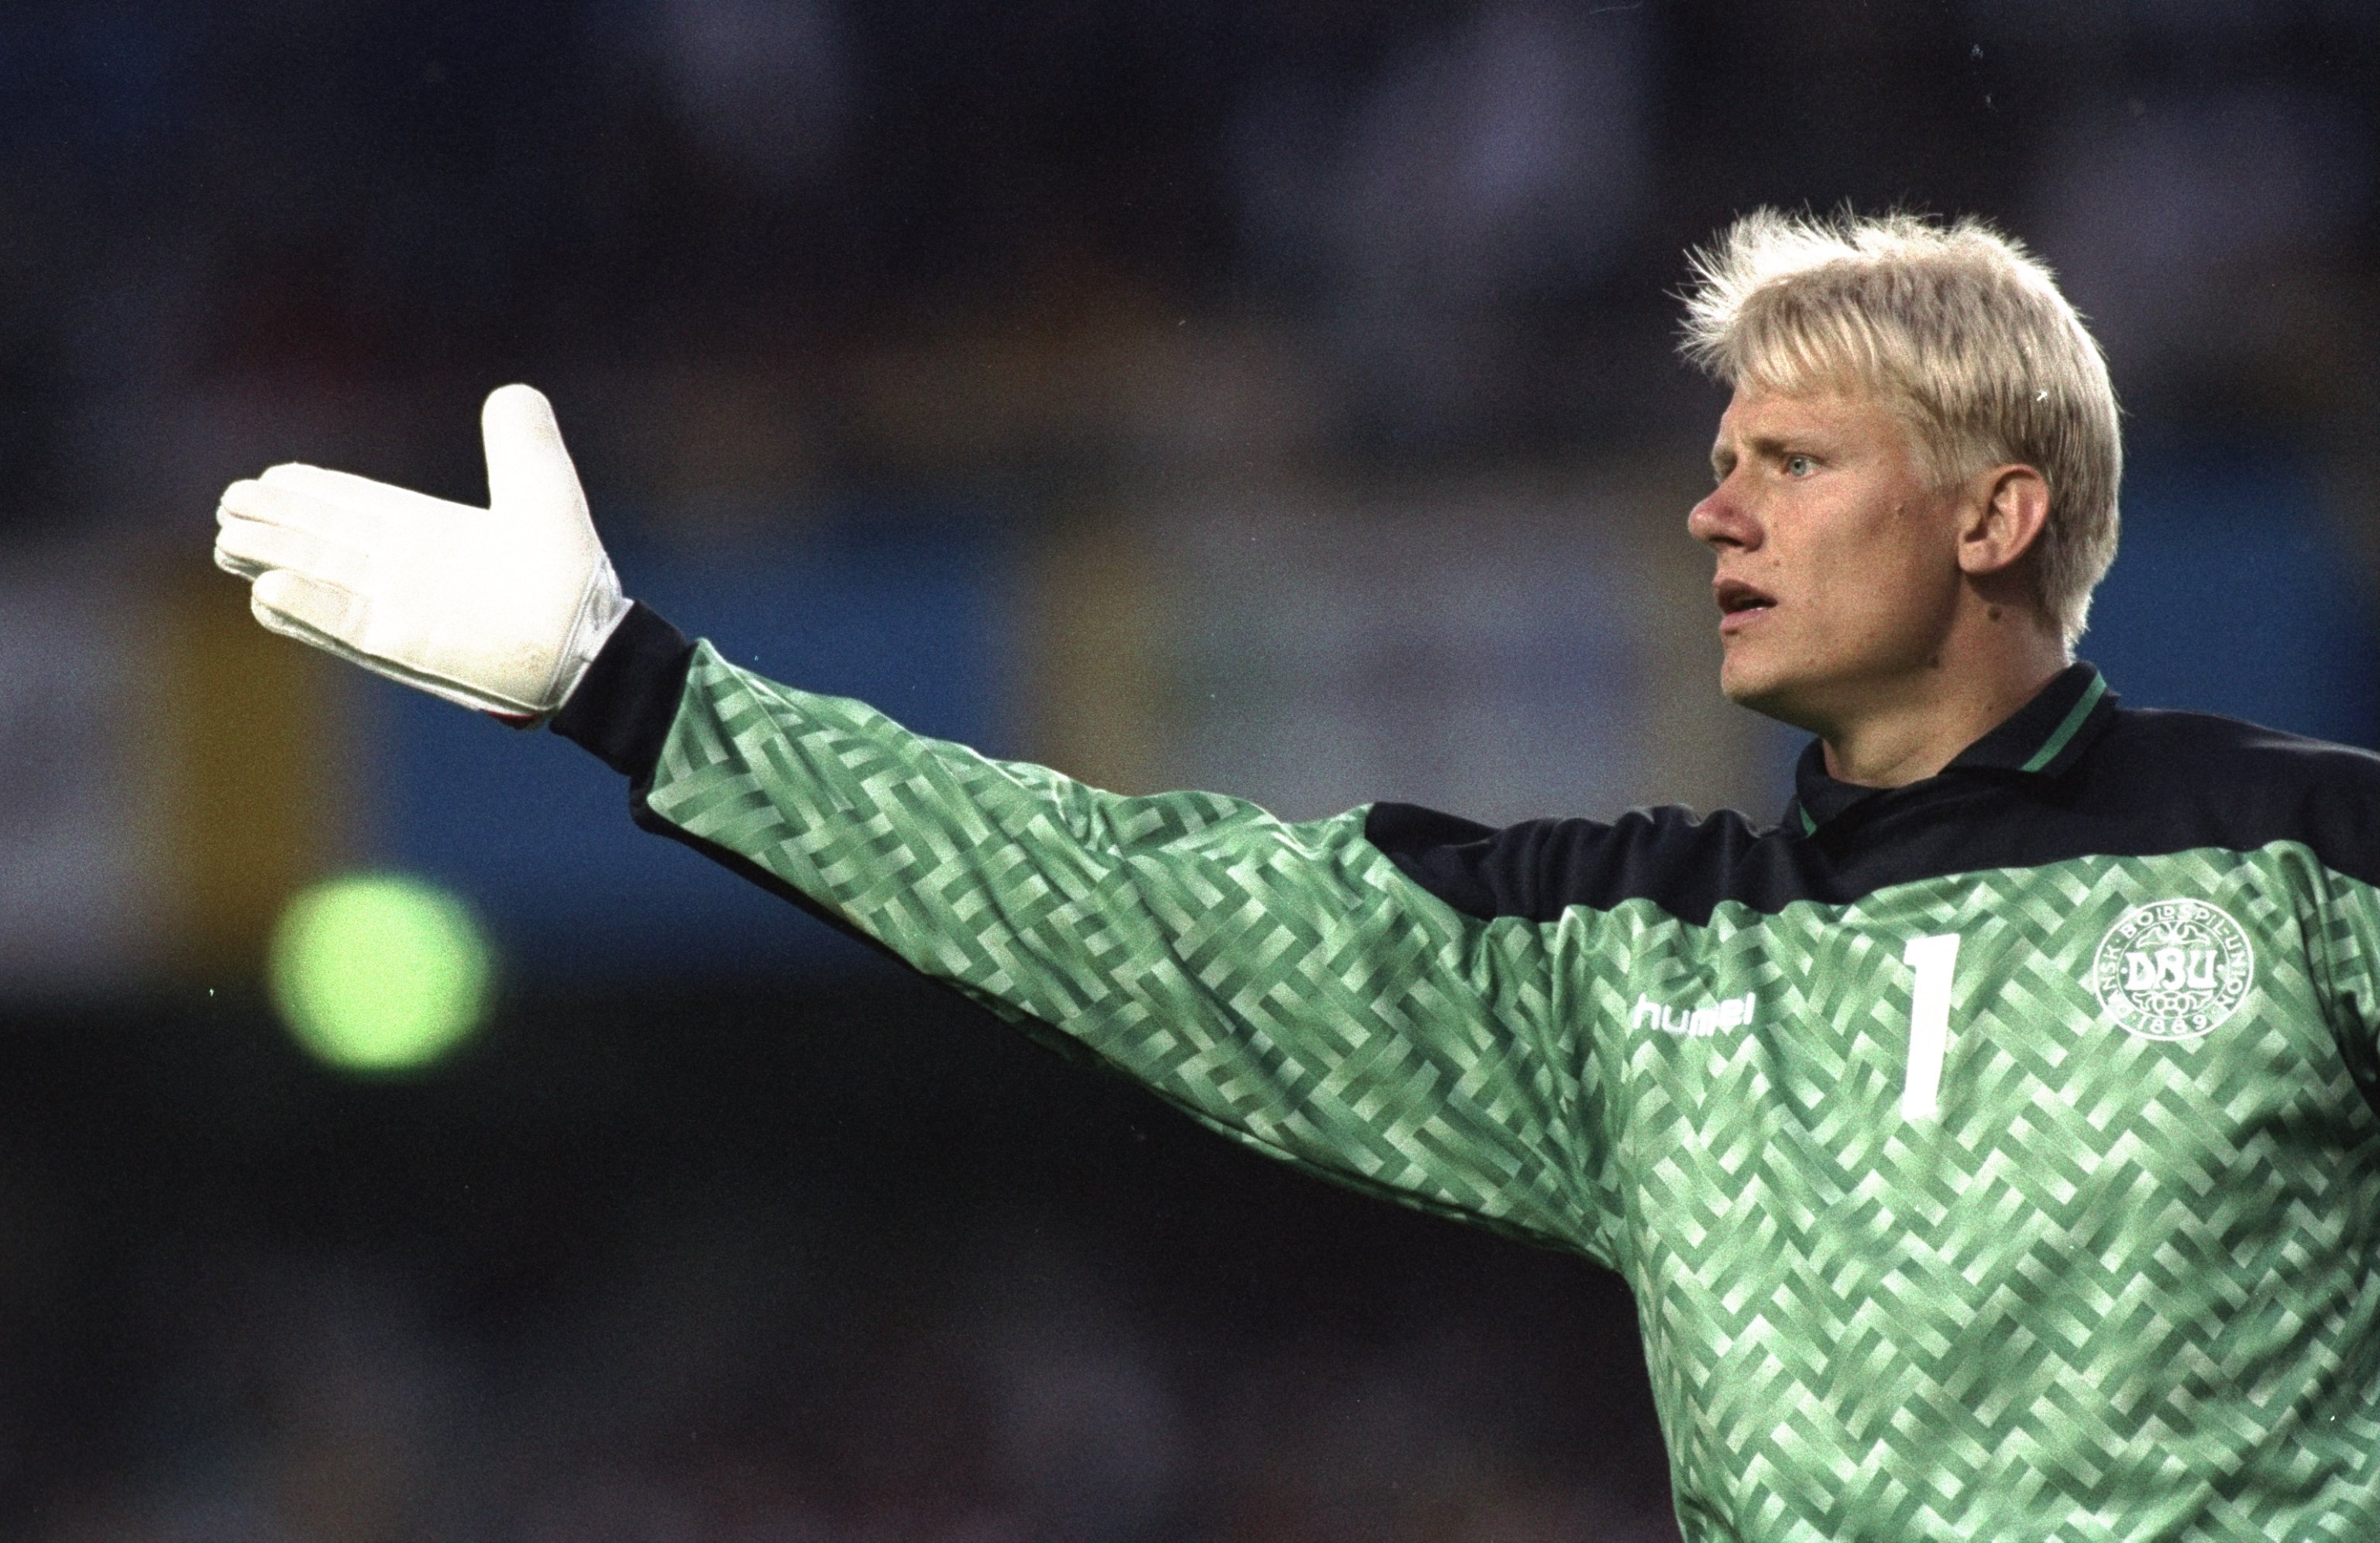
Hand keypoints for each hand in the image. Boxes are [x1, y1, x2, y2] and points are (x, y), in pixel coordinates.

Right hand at [213, 384, 629, 718]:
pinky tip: (268, 590)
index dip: (315, 492)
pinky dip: (311, 608)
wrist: (592, 646)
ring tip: (229, 540)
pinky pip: (347, 623)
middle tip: (230, 502)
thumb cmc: (571, 578)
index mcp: (433, 533)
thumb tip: (510, 391)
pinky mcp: (405, 645)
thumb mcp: (546, 492)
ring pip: (323, 574)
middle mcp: (408, 571)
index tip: (272, 476)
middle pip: (328, 537)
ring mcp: (401, 609)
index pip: (361, 505)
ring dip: (278, 556)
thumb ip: (524, 441)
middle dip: (280, 520)